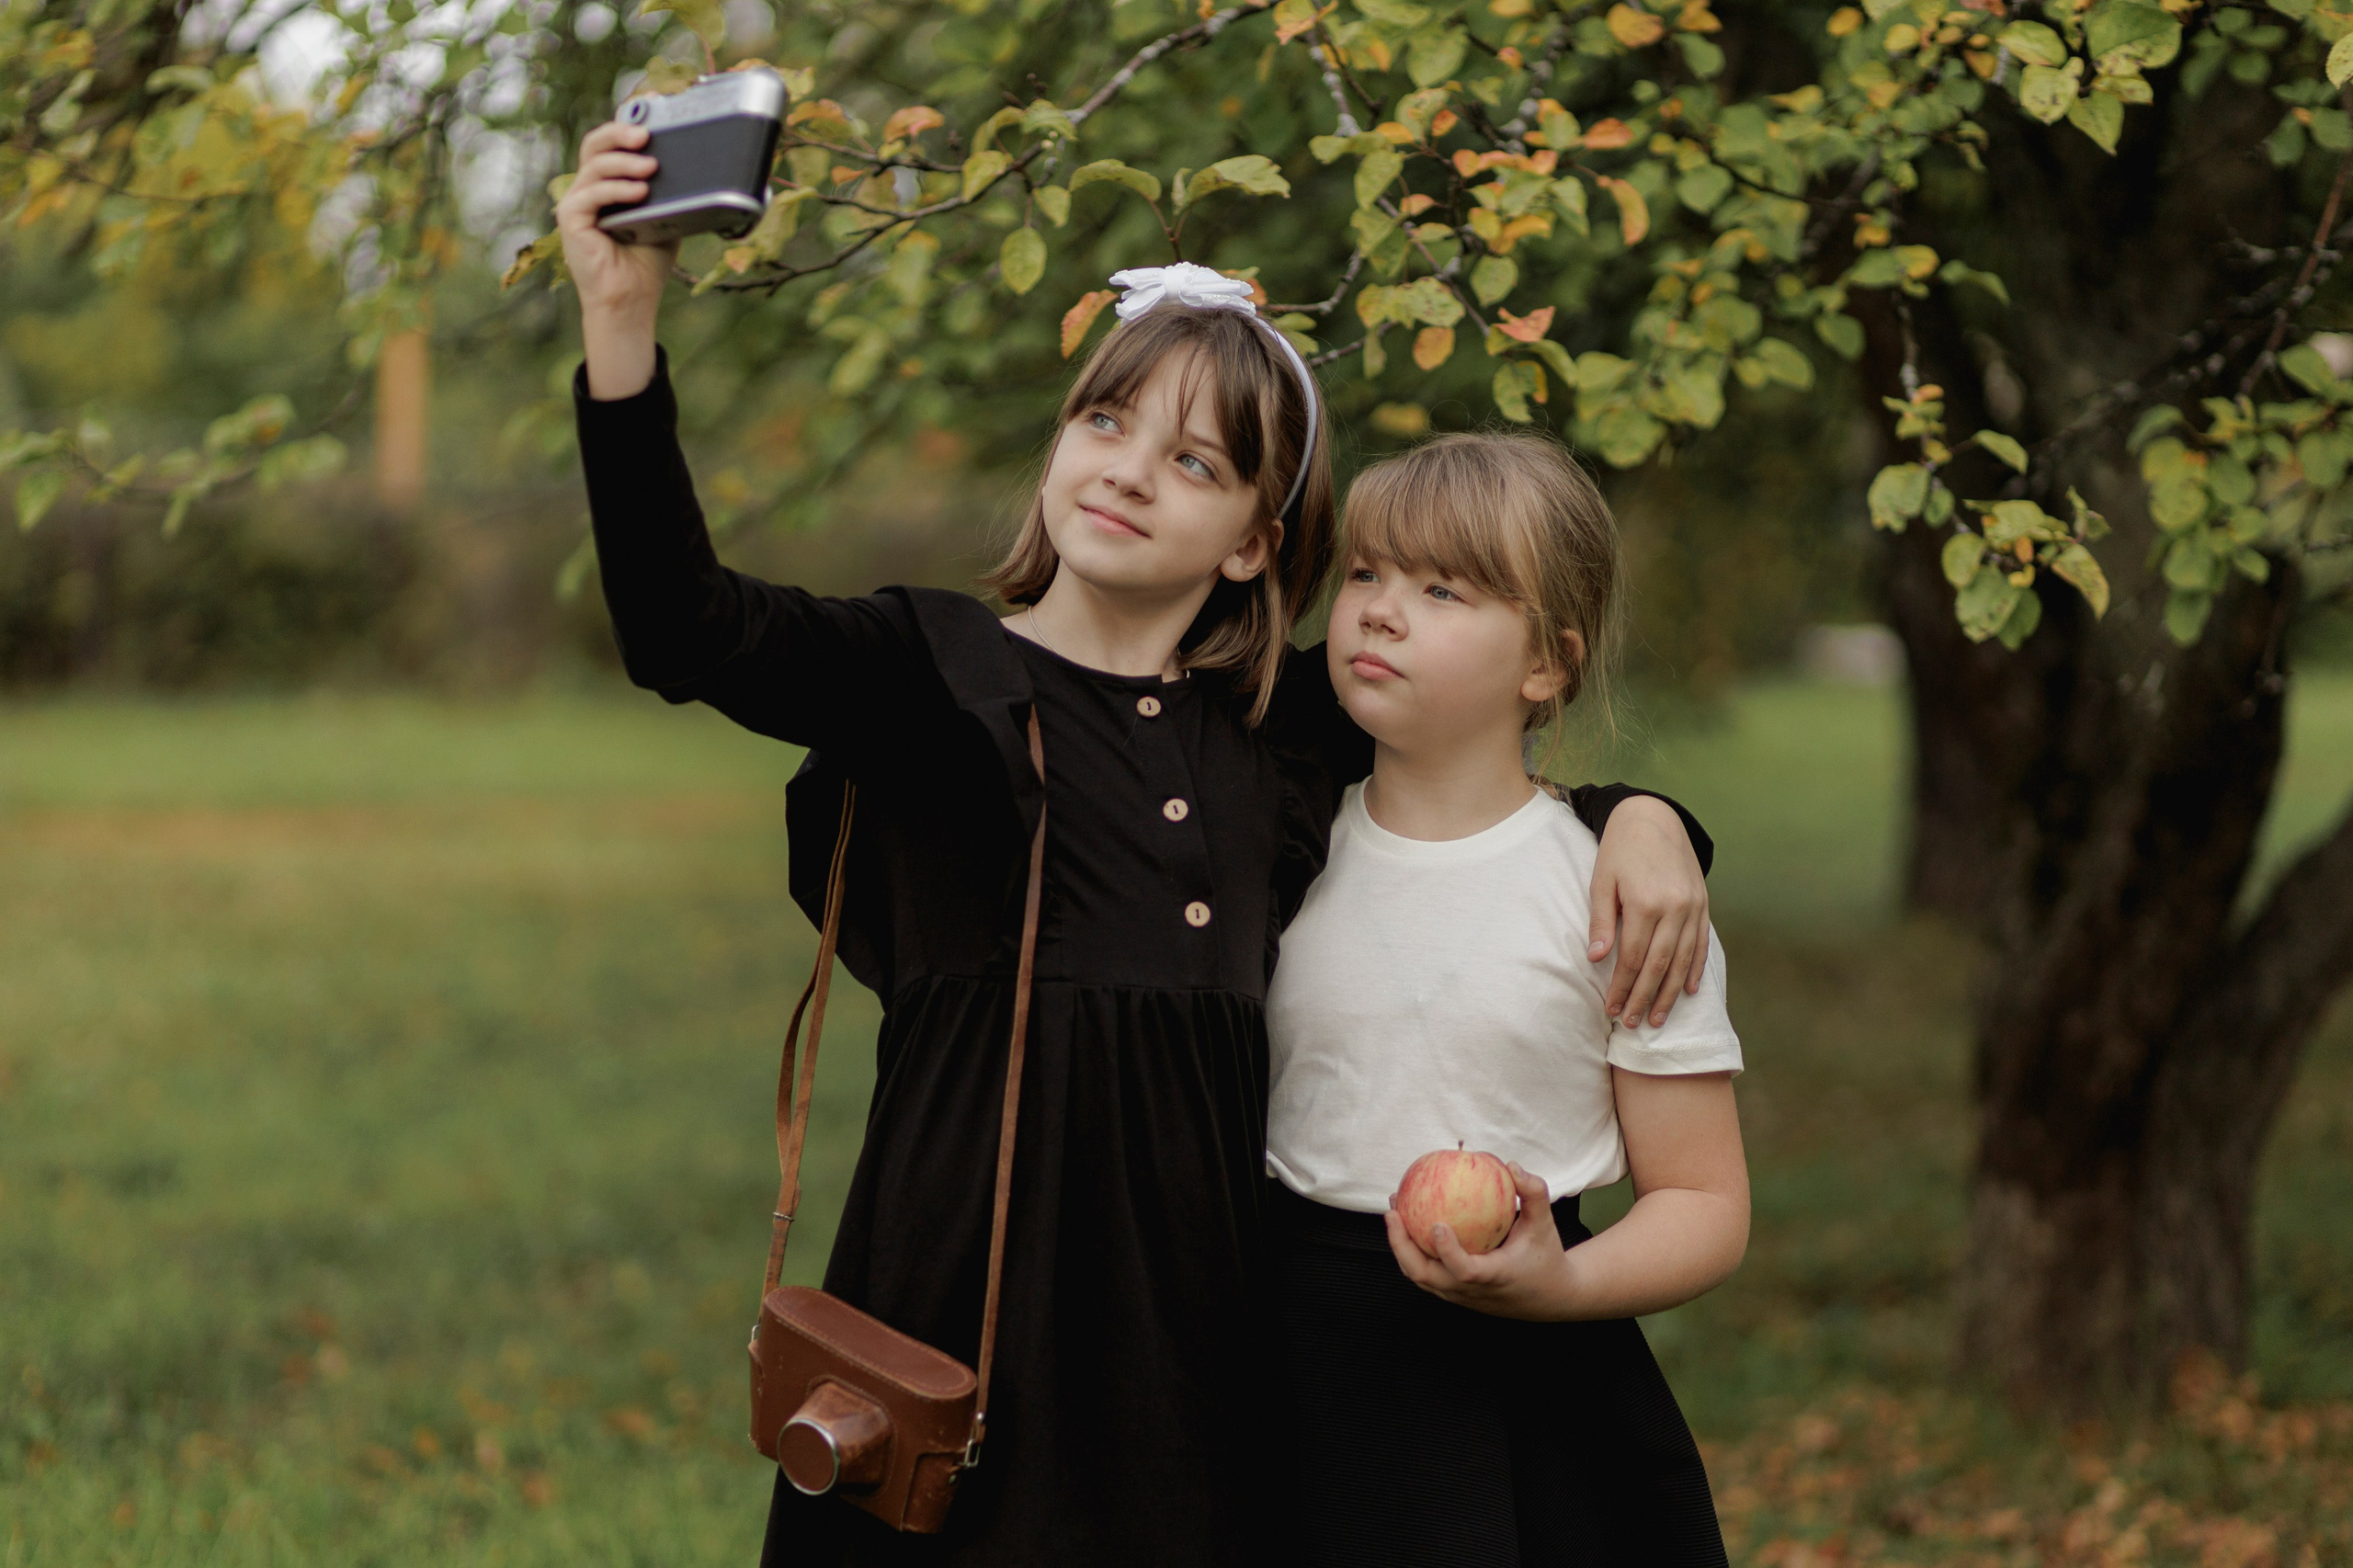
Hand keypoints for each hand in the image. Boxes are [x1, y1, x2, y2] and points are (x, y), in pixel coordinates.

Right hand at [556, 121, 677, 397]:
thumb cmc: (647, 261)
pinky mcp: (571, 222)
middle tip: (646, 135)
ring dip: (623, 162)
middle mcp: (589, 187)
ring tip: (650, 167)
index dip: (627, 122)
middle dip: (620, 132)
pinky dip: (615, 190)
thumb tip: (708, 169)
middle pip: (596, 143)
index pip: (612, 141)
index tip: (651, 109)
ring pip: (594, 166)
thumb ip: (676, 192)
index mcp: (609, 181)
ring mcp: (577, 203)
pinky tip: (638, 191)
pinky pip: (590, 196)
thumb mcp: (670, 217)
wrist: (631, 300)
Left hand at [1383, 1164, 1581, 1320]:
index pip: (1464, 1271)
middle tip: (1393, 1212)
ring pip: (1419, 1277)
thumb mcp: (1544, 1224)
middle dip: (1401, 1246)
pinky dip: (1412, 1251)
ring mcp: (1459, 1296)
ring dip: (1401, 1247)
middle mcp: (1471, 1292)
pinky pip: (1426, 1273)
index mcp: (1494, 1277)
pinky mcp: (1454, 1294)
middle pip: (1425, 1277)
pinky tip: (1409, 1221)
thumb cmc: (1545, 1255)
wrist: (1550, 1297)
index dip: (1448, 1251)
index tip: (1436, 1225)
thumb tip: (1511, 1165)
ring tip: (1393, 1211)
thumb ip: (1533, 1193)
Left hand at [1587, 795, 1708, 1029]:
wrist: (1654, 818)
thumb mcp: (1602, 881)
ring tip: (1656, 1018)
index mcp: (1645, 902)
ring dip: (1670, 993)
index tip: (1611, 1009)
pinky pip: (1701, 945)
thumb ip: (1601, 920)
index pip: (1633, 957)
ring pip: (1683, 960)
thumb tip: (1597, 959)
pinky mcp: (1703, 905)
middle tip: (1632, 1023)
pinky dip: (1695, 970)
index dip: (1622, 986)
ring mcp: (1693, 907)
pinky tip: (1688, 991)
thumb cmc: (1620, 851)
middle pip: (1659, 965)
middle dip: (1643, 997)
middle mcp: (1674, 908)